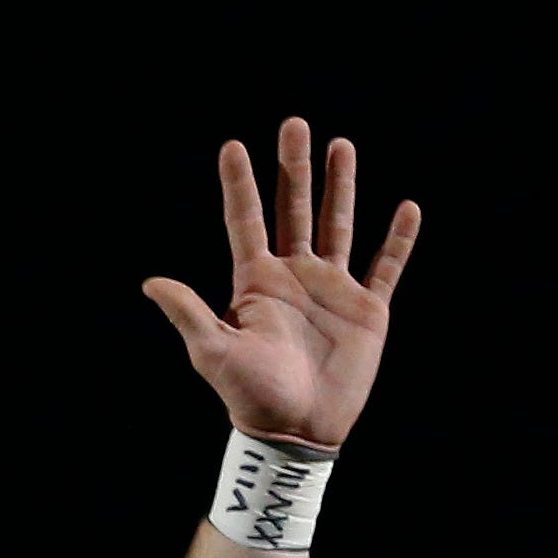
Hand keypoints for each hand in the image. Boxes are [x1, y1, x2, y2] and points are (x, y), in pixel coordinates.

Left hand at [143, 119, 417, 452]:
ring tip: (341, 145)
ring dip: (340, 187)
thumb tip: (150, 283)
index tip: (233, 146)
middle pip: (294, 209)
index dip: (240, 185)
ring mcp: (332, 290)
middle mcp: (295, 277)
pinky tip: (407, 208)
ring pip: (337, 225)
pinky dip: (398, 240)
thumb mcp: (214, 353)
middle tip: (294, 125)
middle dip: (294, 168)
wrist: (297, 431)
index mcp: (257, 282)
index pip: (247, 220)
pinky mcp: (367, 311)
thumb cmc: (251, 396)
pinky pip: (386, 267)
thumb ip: (189, 314)